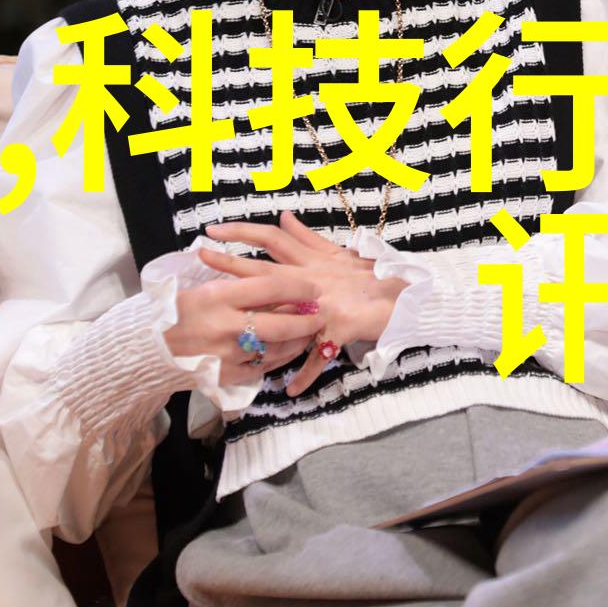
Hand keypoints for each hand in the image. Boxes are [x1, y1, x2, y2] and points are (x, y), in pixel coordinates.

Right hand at [163, 256, 324, 385]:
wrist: (149, 348)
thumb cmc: (176, 310)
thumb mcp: (202, 286)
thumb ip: (235, 280)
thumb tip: (271, 272)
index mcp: (218, 296)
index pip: (269, 287)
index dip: (297, 286)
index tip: (312, 286)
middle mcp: (225, 327)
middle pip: (280, 324)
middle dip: (307, 319)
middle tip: (321, 313)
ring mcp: (227, 355)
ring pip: (278, 349)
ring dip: (299, 340)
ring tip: (311, 330)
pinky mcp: (228, 376)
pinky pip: (264, 367)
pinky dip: (281, 357)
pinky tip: (289, 349)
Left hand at [202, 209, 407, 396]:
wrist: (406, 295)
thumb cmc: (374, 277)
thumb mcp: (339, 254)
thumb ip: (308, 238)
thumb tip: (283, 216)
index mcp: (314, 261)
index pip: (274, 239)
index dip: (243, 231)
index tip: (213, 230)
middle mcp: (315, 280)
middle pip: (267, 270)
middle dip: (231, 264)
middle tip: (201, 257)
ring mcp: (326, 305)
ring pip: (287, 316)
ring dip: (260, 328)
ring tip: (233, 339)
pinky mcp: (339, 328)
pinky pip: (320, 356)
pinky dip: (306, 374)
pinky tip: (290, 391)